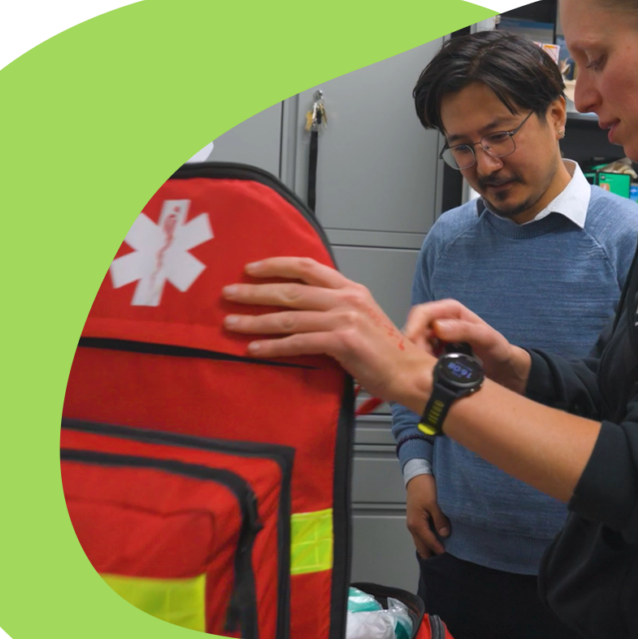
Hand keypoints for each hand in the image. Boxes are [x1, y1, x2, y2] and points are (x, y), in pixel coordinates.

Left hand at [221, 257, 435, 406]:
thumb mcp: (360, 318)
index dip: (275, 265)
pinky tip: (255, 349)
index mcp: (350, 289)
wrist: (408, 373)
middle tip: (229, 295)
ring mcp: (345, 319)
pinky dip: (273, 346)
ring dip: (256, 321)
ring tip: (231, 324)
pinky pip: (299, 342)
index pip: (306, 266)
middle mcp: (347, 299)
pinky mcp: (342, 342)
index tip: (251, 269)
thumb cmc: (385, 352)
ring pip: (289, 317)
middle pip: (291, 289)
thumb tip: (298, 308)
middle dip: (255, 292)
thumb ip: (333, 308)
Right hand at [403, 299, 531, 393]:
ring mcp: (435, 340)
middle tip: (419, 367)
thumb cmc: (498, 350)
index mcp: (449, 310)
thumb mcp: (487, 338)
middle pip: (413, 331)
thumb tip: (437, 327)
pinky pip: (419, 359)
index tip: (410, 349)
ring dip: (415, 359)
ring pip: (413, 346)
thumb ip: (464, 330)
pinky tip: (427, 376)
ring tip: (426, 373)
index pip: (422, 314)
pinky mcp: (433, 356)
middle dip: (412, 347)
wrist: (505, 371)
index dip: (413, 329)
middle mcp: (439, 322)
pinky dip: (419, 367)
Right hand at [406, 474, 449, 558]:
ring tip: (436, 553)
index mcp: (417, 524)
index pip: (429, 541)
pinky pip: (419, 533)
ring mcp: (412, 522)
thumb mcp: (435, 504)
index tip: (446, 555)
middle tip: (439, 561)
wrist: (417, 476)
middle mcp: (412, 526)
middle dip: (429, 553)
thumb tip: (445, 534)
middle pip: (420, 545)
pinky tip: (432, 539)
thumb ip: (440, 520)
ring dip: (427, 546)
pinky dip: (425, 539)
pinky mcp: (414, 517)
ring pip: (419, 540)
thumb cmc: (425, 488)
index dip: (438, 549)